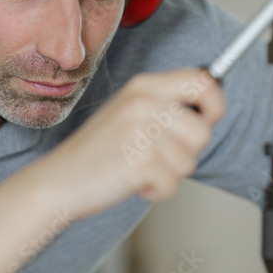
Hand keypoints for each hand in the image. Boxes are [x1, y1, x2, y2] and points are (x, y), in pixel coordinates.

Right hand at [0, 69, 223, 272]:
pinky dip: (155, 191)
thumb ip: (163, 107)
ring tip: (138, 167)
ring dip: (168, 174)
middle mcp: (144, 103)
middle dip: (186, 152)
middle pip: (201, 130)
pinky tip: (132, 182)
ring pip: (189, 161)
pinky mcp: (140, 161)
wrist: (57, 180)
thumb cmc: (95, 152)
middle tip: (156, 155)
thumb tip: (207, 111)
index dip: (214, 103)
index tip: (208, 119)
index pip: (201, 81)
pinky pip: (171, 185)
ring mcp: (141, 131)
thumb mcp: (128, 112)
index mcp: (143, 86)